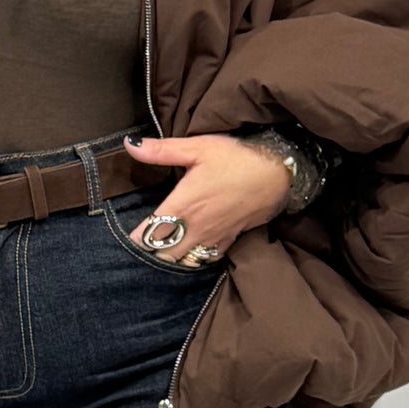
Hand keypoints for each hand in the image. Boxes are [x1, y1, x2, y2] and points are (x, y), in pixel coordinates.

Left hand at [121, 132, 286, 260]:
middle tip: (145, 242)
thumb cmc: (237, 158)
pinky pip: (204, 260)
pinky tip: (190, 249)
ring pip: (182, 262)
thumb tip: (130, 145)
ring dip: (170, 259)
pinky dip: (193, 259)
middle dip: (150, 253)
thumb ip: (161, 150)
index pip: (146, 236)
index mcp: (181, 206)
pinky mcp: (227, 240)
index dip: (134, 239)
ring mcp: (211, 238)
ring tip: (163, 248)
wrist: (278, 173)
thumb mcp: (198, 147)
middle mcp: (193, 228)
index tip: (130, 233)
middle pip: (162, 256)